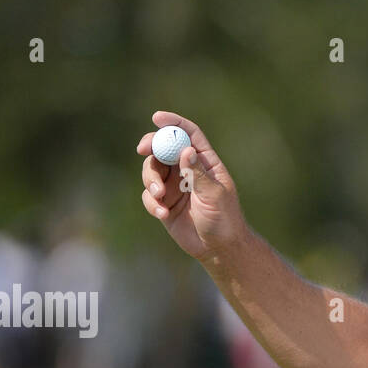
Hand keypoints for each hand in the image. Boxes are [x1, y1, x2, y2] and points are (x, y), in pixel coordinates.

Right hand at [138, 111, 244, 260]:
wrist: (219, 249)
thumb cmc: (224, 220)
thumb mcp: (214, 195)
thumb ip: (197, 173)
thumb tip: (185, 150)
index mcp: (204, 162)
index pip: (188, 135)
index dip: (173, 123)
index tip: (157, 118)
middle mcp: (186, 170)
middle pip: (163, 148)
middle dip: (151, 146)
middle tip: (143, 149)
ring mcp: (174, 186)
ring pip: (151, 170)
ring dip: (150, 180)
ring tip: (159, 197)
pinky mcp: (164, 203)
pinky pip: (149, 195)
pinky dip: (151, 202)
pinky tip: (163, 214)